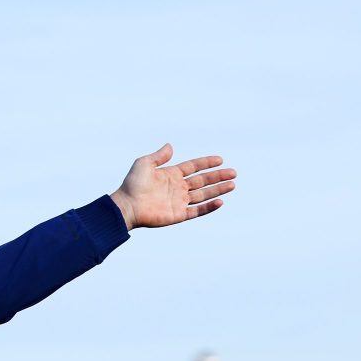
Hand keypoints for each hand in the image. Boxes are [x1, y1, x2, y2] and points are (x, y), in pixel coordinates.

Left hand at [109, 143, 235, 229]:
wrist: (127, 205)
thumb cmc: (133, 184)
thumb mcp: (144, 164)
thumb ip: (159, 156)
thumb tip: (170, 146)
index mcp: (170, 175)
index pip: (193, 167)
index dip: (206, 163)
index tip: (220, 159)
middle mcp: (177, 188)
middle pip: (202, 181)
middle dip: (218, 176)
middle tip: (233, 172)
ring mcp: (178, 201)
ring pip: (203, 195)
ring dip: (218, 190)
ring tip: (232, 184)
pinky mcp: (178, 215)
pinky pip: (197, 210)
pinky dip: (209, 207)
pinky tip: (220, 201)